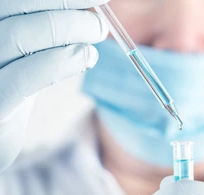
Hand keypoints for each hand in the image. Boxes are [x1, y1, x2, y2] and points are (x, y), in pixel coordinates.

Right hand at [0, 0, 109, 169]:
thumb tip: (86, 10)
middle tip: (99, 19)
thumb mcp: (25, 54)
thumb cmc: (12, 86)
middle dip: (67, 6)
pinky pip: (25, 77)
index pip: (17, 0)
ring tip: (97, 32)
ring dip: (72, 28)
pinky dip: (62, 61)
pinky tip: (86, 57)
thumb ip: (44, 31)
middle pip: (16, 5)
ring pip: (21, 35)